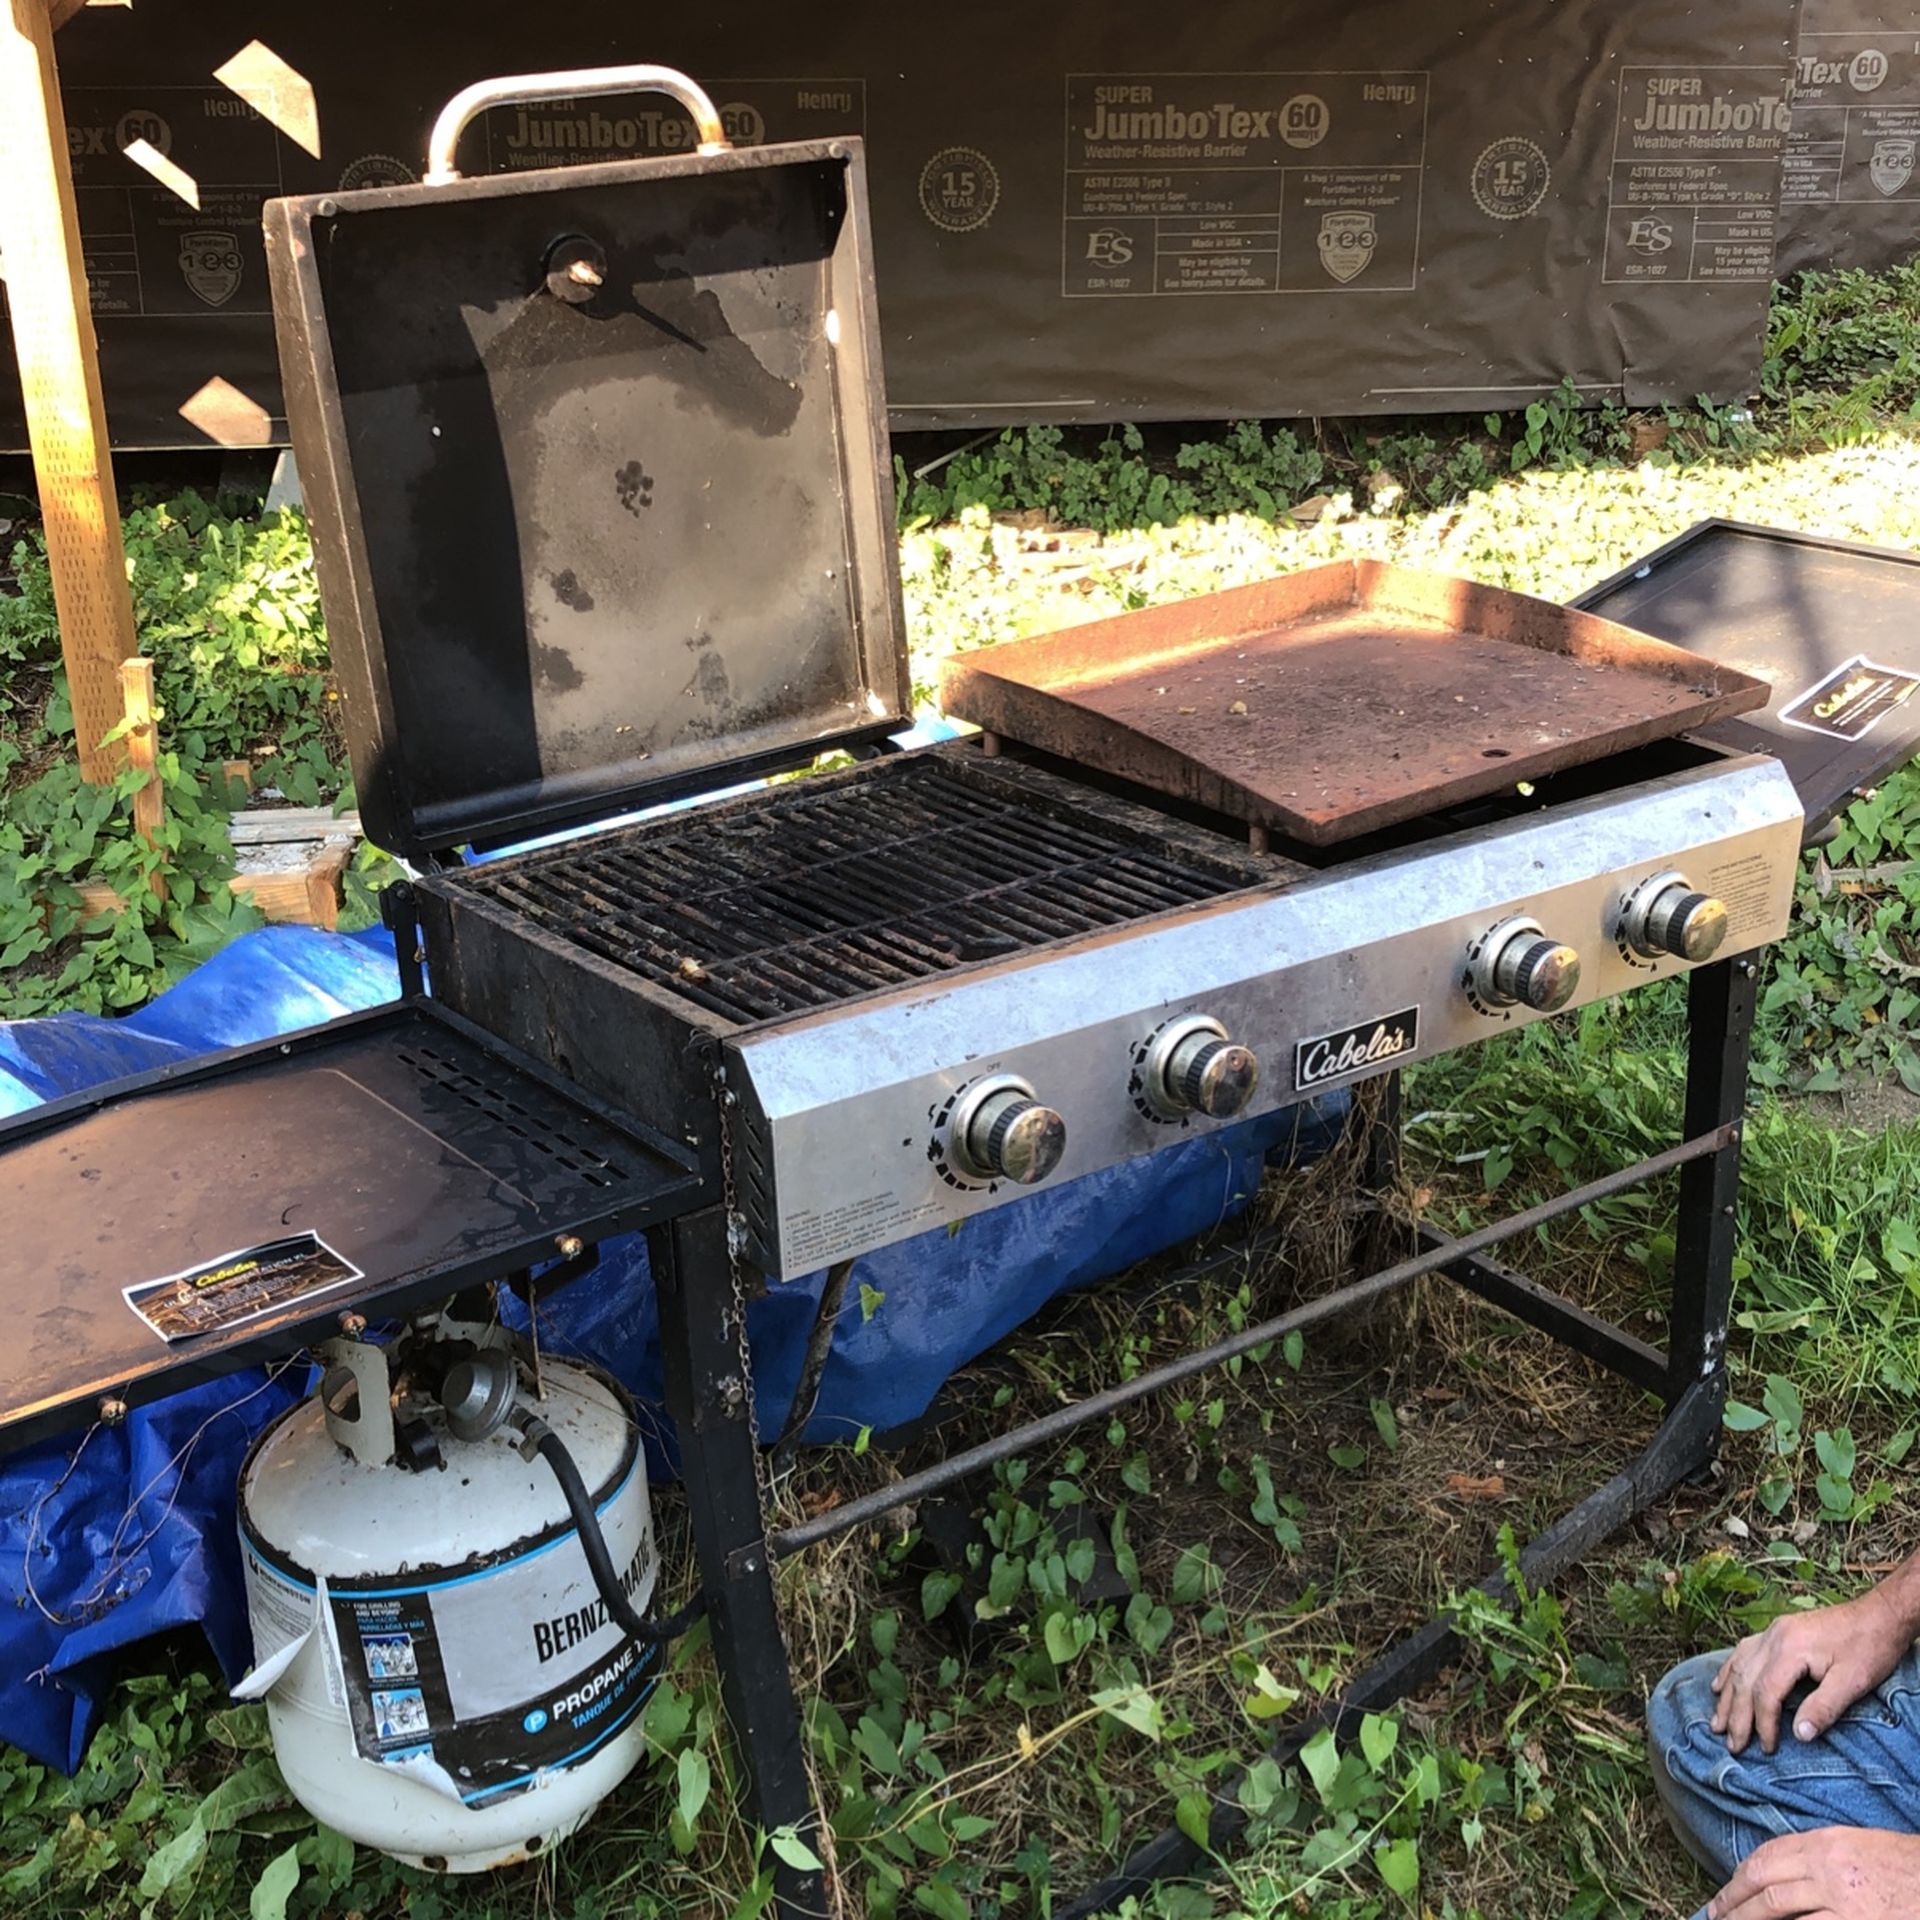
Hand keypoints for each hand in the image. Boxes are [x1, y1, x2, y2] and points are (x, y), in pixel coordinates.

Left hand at [1708, 1826, 1919, 1918]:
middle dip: (1733, 1898)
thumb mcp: (1860, 1848)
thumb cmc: (1907, 1866)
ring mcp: (1839, 1897)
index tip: (1728, 1889)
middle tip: (1714, 1914)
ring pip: (1776, 1907)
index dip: (1742, 1874)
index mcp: (1825, 1842)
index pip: (1768, 1854)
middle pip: (1762, 1879)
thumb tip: (1790, 1876)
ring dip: (1747, 1919)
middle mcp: (1824, 1865)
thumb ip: (1823, 1858)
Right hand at [1711, 1592, 1909, 1753]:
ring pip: (1739, 1665)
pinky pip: (1743, 1651)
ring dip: (1727, 1696)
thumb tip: (1799, 1735)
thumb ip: (1824, 1708)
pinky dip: (1729, 1670)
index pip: (1766, 1692)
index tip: (1767, 1749)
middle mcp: (1773, 1637)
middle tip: (1732, 1744)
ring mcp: (1772, 1631)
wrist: (1878, 1615)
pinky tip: (1721, 1684)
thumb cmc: (1869, 1649)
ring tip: (1717, 1722)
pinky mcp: (1777, 1631)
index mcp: (1789, 1649)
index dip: (1763, 1723)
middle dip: (1736, 1715)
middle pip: (1745, 1680)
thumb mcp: (1854, 1682)